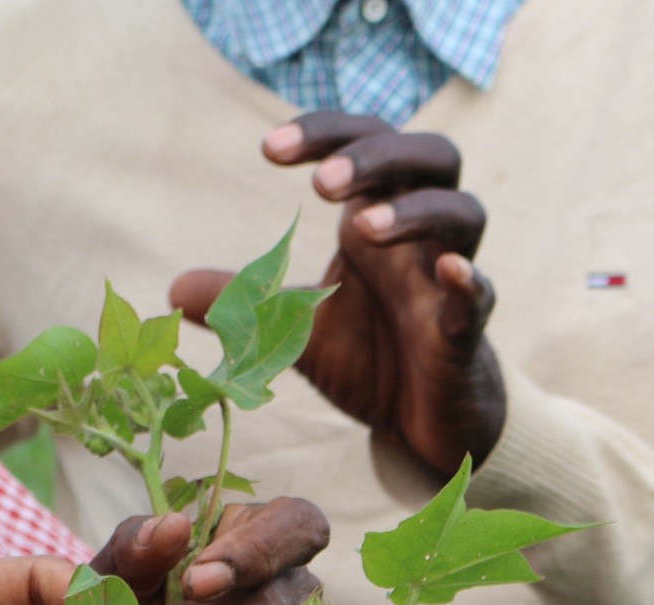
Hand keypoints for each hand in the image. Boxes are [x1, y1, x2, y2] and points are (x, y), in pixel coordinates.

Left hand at [171, 112, 503, 477]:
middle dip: (376, 156)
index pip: (365, 145)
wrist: (418, 422)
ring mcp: (447, 280)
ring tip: (360, 228)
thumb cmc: (367, 359)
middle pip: (429, 156)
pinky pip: (480, 295)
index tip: (267, 148)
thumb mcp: (290, 332)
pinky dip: (468, 280)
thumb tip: (172, 289)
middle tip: (319, 183)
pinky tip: (449, 272)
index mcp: (375, 222)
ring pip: (463, 213)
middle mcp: (420, 237)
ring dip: (415, 211)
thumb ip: (241, 304)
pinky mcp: (465, 332)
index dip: (325, 133)